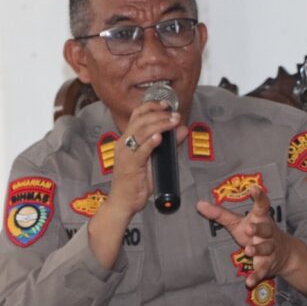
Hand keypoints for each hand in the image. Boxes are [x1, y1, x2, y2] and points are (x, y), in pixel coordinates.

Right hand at [106, 101, 185, 218]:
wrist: (123, 201)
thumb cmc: (136, 182)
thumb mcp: (156, 159)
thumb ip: (169, 145)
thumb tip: (182, 130)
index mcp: (128, 139)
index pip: (137, 115)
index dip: (152, 106)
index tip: (167, 104)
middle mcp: (124, 143)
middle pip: (140, 120)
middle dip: (160, 114)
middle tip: (175, 114)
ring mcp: (126, 154)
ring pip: (141, 132)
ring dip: (159, 125)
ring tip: (172, 122)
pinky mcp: (130, 166)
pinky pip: (140, 151)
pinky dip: (150, 143)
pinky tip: (159, 138)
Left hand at [197, 187, 296, 287]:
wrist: (285, 253)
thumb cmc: (257, 233)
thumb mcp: (239, 223)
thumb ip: (220, 214)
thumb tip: (198, 204)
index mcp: (261, 219)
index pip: (262, 206)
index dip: (259, 197)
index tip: (254, 189)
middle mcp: (268, 233)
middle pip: (265, 229)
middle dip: (258, 229)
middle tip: (249, 227)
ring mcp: (270, 249)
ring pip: (266, 248)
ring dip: (257, 249)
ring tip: (248, 250)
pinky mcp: (268, 264)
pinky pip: (262, 270)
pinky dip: (256, 276)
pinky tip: (249, 282)